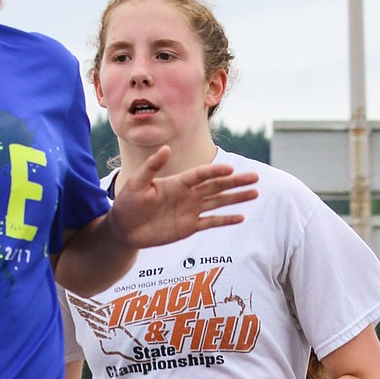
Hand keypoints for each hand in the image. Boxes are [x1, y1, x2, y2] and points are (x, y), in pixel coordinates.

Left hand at [110, 148, 256, 249]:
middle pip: (216, 186)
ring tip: (255, 193)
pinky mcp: (189, 227)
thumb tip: (166, 149)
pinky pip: (211, 222)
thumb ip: (152, 167)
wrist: (124, 229)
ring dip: (236, 198)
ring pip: (218, 202)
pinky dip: (226, 220)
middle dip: (236, 182)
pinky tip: (241, 216)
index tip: (230, 169)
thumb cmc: (128, 203)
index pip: (201, 175)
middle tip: (255, 177)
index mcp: (178, 182)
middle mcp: (188, 194)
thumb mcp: (137, 183)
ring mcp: (190, 211)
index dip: (215, 171)